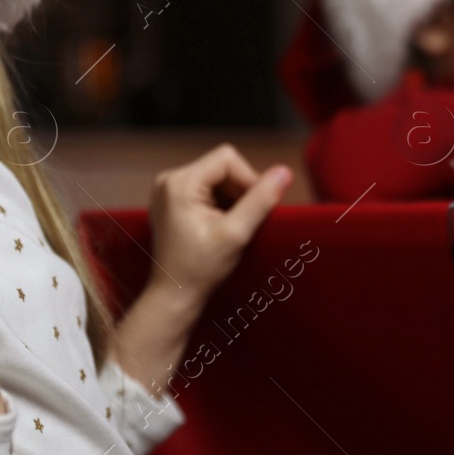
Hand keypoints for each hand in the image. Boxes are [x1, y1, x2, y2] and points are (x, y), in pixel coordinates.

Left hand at [146, 143, 292, 305]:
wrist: (174, 295)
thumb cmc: (200, 268)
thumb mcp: (236, 233)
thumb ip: (261, 200)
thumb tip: (284, 172)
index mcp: (179, 182)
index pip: (227, 159)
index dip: (250, 179)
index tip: (258, 208)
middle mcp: (169, 179)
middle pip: (221, 166)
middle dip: (240, 190)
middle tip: (246, 221)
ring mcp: (168, 189)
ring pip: (216, 177)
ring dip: (232, 198)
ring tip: (232, 226)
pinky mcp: (172, 199)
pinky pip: (206, 188)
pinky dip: (220, 203)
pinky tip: (221, 226)